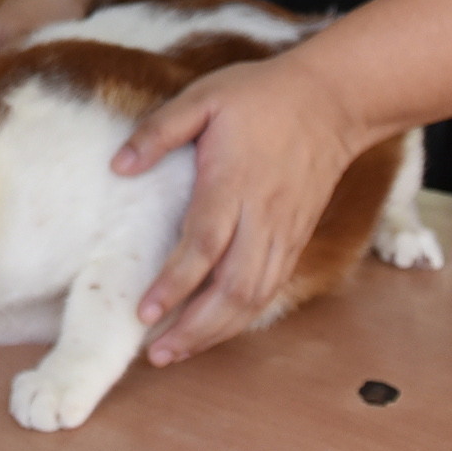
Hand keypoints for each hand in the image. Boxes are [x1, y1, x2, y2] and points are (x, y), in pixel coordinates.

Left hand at [111, 50, 373, 363]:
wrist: (333, 101)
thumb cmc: (262, 95)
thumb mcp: (203, 97)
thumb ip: (158, 131)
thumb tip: (118, 166)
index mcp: (233, 183)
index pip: (204, 246)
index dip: (175, 285)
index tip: (145, 313)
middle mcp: (262, 217)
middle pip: (233, 289)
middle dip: (195, 328)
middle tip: (157, 355)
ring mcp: (285, 231)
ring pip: (255, 297)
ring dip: (218, 332)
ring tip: (178, 351)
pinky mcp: (297, 237)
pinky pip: (271, 288)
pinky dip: (243, 315)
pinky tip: (216, 328)